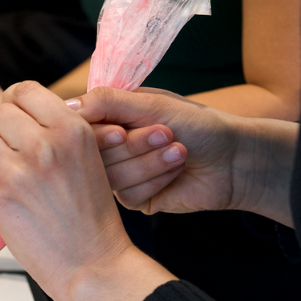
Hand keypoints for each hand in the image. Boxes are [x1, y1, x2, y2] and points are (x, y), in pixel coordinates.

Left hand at [0, 81, 132, 300]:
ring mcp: (18, 172)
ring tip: (8, 175)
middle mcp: (45, 145)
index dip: (16, 103)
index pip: (25, 90)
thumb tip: (20, 109)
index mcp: (73, 130)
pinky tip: (1, 195)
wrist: (94, 265)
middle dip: (3, 131)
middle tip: (15, 153)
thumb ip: (58, 131)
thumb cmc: (92, 217)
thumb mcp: (90, 158)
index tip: (18, 118)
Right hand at [74, 86, 295, 222]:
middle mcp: (109, 147)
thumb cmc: (196, 123)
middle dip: (134, 145)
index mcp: (109, 118)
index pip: (77, 126)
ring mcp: (120, 174)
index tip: (120, 132)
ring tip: (179, 149)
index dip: (95, 134)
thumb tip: (66, 106)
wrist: (234, 158)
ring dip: (149, 161)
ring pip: (110, 176)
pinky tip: (177, 169)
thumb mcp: (151, 103)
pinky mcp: (134, 199)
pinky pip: (127, 194)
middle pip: (91, 155)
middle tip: (165, 133)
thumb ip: (106, 101)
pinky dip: (156, 179)